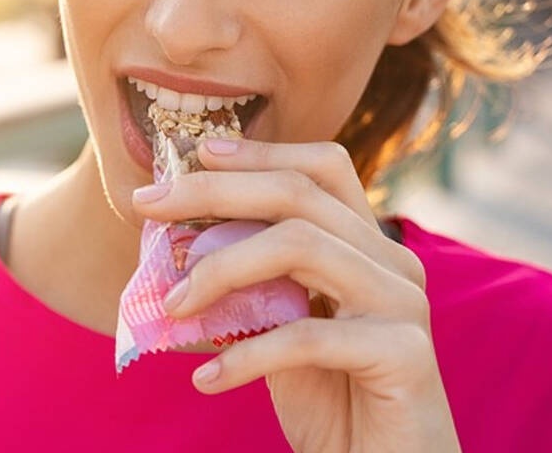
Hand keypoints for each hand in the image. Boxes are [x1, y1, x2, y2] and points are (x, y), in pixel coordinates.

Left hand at [132, 138, 460, 452]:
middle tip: (147, 206)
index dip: (260, 152)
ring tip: (171, 306)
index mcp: (368, 246)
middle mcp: (393, 263)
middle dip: (214, 192)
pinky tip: (206, 378)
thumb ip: (250, 283)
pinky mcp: (405, 355)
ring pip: (301, 247)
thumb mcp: (278, 327)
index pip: (322, 168)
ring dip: (220, 269)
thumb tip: (175, 242)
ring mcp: (404, 304)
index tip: (196, 152)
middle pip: (299, 195)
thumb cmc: (330, 399)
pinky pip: (307, 337)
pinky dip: (245, 355)